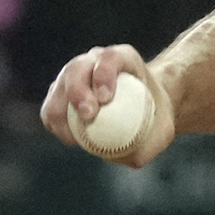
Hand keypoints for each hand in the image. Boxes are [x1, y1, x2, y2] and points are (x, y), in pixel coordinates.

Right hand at [40, 43, 174, 165]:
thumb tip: (130, 156)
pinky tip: (68, 138)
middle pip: (77, 68)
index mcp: (123, 59)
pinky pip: (51, 106)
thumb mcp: (163, 131)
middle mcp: (95, 61)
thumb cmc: (156, 119)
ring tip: (71, 136)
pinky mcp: (62, 93)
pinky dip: (55, 122)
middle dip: (78, 91)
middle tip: (87, 115)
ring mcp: (75, 75)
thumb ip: (150, 143)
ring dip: (61, 108)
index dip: (104, 74)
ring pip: (59, 85)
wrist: (147, 110)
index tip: (105, 98)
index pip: (110, 58)